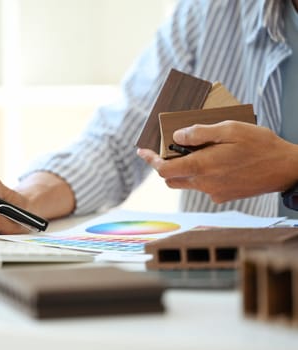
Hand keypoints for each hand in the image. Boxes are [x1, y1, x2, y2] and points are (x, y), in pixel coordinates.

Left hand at [137, 121, 297, 202]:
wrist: (286, 169)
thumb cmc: (260, 145)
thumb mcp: (231, 129)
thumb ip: (200, 133)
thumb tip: (177, 136)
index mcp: (202, 166)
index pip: (163, 169)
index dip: (150, 160)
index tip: (142, 151)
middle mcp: (204, 183)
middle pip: (171, 178)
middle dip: (165, 164)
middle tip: (169, 148)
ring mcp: (213, 192)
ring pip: (186, 183)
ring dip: (183, 170)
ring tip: (193, 151)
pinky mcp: (223, 196)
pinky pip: (203, 186)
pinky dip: (200, 175)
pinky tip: (215, 161)